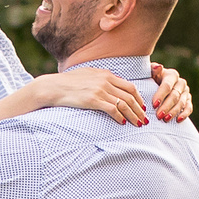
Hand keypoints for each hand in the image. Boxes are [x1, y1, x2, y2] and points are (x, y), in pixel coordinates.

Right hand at [29, 66, 151, 124]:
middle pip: (130, 96)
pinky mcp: (93, 100)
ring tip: (138, 124)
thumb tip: (110, 84)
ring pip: (124, 104)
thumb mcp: (88, 75)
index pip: (129, 86)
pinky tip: (122, 123)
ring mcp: (100, 90)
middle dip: (139, 109)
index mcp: (106, 74)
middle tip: (144, 119)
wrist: (53, 87)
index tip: (142, 107)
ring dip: (133, 115)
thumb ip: (101, 79)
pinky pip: (112, 109)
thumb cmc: (68, 82)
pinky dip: (120, 117)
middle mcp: (106, 81)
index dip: (139, 98)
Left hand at [150, 63, 193, 122]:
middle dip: (166, 106)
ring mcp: (185, 92)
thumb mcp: (149, 73)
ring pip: (181, 102)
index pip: (167, 86)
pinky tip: (178, 120)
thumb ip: (152, 70)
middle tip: (158, 116)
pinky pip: (189, 107)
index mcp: (172, 75)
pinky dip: (184, 114)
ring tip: (165, 119)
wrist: (156, 85)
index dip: (160, 95)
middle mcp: (180, 82)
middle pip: (174, 96)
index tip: (154, 105)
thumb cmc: (150, 80)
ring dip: (174, 112)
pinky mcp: (188, 100)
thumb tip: (158, 67)